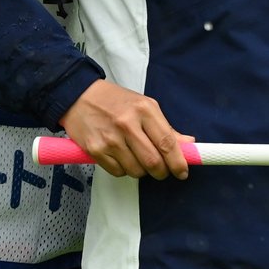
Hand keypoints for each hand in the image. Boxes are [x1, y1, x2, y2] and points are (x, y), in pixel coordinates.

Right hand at [60, 79, 195, 179]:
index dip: (178, 162)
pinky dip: (123, 170)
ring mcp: (110, 138)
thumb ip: (166, 128)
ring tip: (137, 158)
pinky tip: (121, 157)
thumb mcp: (145, 106)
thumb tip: (188, 143)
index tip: (183, 172)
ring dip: (141, 171)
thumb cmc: (115, 101)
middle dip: (161, 172)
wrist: (80, 96)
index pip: (167, 142)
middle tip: (161, 171)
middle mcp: (128, 124)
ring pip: (136, 170)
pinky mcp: (95, 150)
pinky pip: (118, 171)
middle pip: (153, 161)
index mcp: (145, 110)